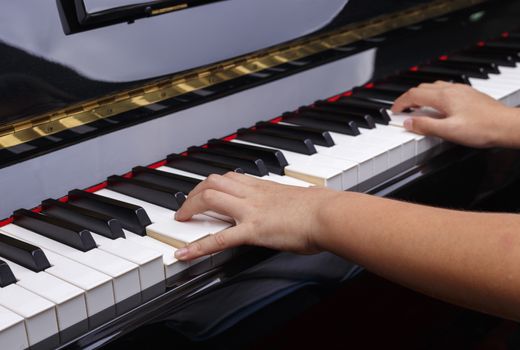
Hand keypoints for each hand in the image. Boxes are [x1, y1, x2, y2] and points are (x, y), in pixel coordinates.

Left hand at [173, 172, 336, 260]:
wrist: (328, 215)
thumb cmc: (321, 209)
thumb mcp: (299, 199)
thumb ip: (288, 202)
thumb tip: (292, 207)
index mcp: (264, 187)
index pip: (230, 178)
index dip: (213, 183)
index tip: (205, 191)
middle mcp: (253, 194)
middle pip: (214, 182)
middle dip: (195, 192)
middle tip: (187, 206)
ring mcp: (251, 210)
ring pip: (210, 198)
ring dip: (190, 207)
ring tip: (181, 221)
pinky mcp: (253, 230)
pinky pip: (219, 238)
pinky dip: (198, 247)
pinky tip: (184, 254)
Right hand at [391, 81, 517, 147]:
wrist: (507, 126)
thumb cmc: (482, 128)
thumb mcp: (449, 131)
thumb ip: (426, 126)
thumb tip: (408, 123)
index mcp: (444, 97)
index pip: (414, 94)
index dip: (400, 102)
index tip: (394, 111)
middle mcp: (452, 90)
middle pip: (422, 88)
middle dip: (408, 98)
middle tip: (402, 110)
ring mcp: (462, 91)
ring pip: (434, 87)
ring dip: (421, 95)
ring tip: (417, 107)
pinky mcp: (470, 95)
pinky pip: (446, 90)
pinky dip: (434, 96)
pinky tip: (439, 106)